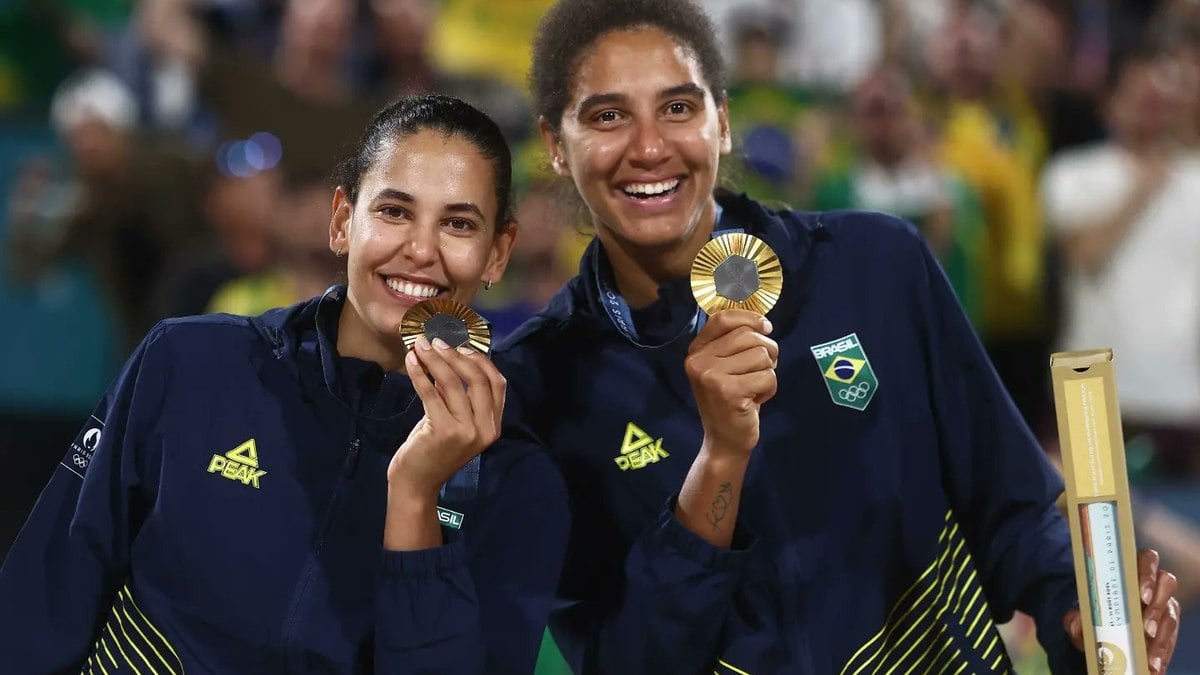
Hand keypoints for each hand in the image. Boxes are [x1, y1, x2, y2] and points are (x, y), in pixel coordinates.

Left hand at [388, 337, 504, 499]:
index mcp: (493, 426)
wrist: (417, 484)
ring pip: (452, 383)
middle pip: (477, 379)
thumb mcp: (455, 423)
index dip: (481, 360)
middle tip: (436, 341)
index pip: (497, 383)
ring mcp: (466, 432)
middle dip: (456, 355)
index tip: (462, 345)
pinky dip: (419, 373)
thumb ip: (460, 398)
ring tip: (420, 346)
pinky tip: (410, 362)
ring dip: (434, 360)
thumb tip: (451, 358)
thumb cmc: (434, 451)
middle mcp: (485, 429)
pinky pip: (431, 393)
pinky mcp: (443, 432)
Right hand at [684, 310, 777, 458]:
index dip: (749, 318)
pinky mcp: (728, 391)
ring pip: (761, 355)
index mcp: (696, 351)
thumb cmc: (730, 401)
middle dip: (767, 351)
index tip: (767, 328)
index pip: (722, 318)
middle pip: (748, 336)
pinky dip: (770, 389)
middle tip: (761, 371)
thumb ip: (736, 343)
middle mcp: (698, 360)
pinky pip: (767, 376)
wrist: (724, 442)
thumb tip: (764, 323)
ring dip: (768, 373)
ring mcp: (710, 376)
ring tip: (754, 388)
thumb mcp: (725, 367)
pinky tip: (755, 401)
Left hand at [1064, 549, 1180, 673]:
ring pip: (1171, 614)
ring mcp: (1163, 605)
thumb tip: (1077, 624)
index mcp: (1130, 572)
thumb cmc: (1092, 616)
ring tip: (1150, 656)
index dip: (1147, 575)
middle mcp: (1152, 584)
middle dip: (1158, 604)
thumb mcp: (1079, 618)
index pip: (1147, 560)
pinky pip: (1171, 638)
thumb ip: (1074, 619)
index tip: (1142, 596)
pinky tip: (1153, 666)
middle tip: (1146, 628)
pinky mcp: (1168, 628)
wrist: (1098, 634)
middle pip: (1166, 583)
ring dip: (1162, 635)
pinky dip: (1162, 653)